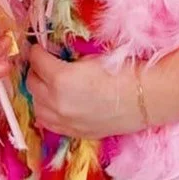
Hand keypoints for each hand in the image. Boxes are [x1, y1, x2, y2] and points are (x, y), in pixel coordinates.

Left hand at [27, 44, 141, 138]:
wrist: (147, 97)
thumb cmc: (123, 69)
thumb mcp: (90, 57)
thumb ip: (68, 58)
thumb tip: (55, 55)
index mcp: (60, 79)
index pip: (36, 61)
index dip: (37, 51)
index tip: (40, 47)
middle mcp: (57, 103)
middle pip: (32, 83)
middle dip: (36, 70)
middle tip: (44, 63)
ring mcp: (66, 122)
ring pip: (37, 106)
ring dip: (39, 93)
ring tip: (49, 84)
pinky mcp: (76, 133)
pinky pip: (49, 123)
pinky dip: (48, 111)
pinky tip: (56, 103)